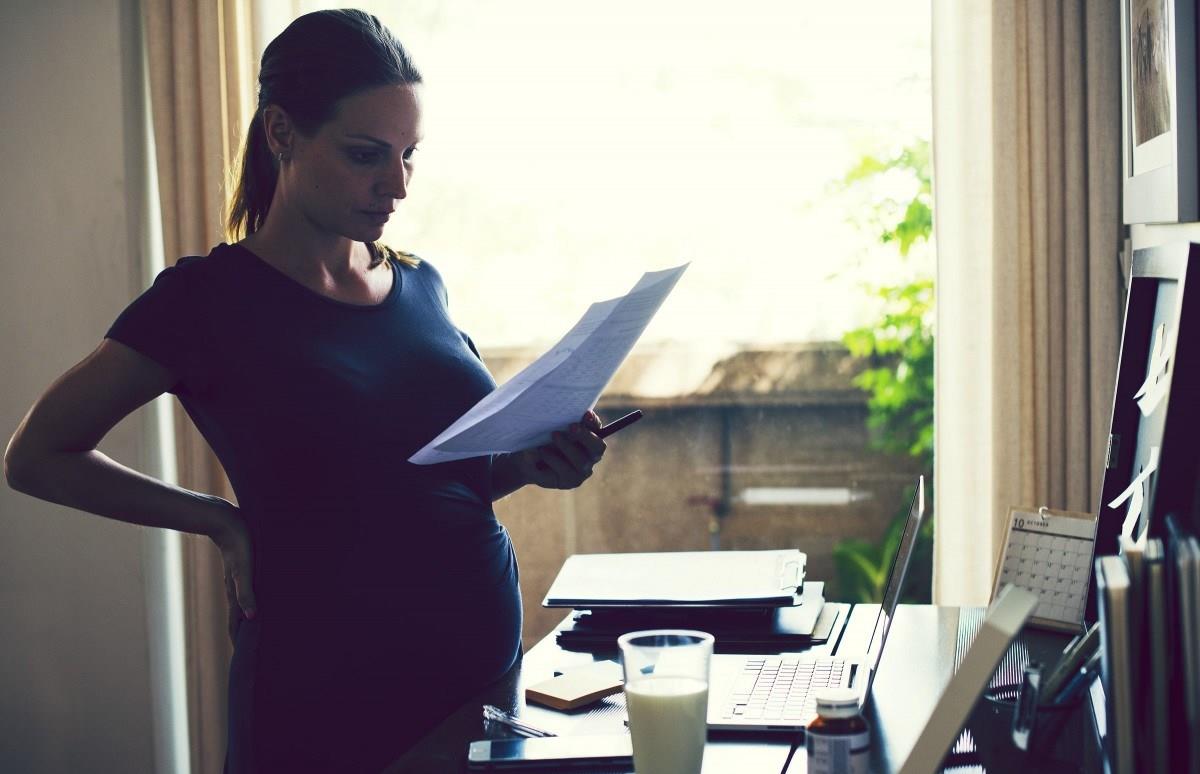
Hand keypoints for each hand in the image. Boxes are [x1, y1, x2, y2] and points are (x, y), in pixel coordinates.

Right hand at [210, 504, 256, 643]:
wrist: (224, 521)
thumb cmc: (238, 543)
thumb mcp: (243, 569)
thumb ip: (246, 592)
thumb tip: (251, 618)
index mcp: (236, 594)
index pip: (237, 625)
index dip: (240, 643)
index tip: (244, 661)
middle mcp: (235, 590)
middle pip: (240, 620)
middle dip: (245, 637)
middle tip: (253, 655)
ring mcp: (238, 581)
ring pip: (244, 606)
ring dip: (250, 621)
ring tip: (257, 634)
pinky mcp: (242, 570)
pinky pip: (247, 592)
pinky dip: (252, 603)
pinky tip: (259, 603)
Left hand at [512, 411, 606, 490]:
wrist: (527, 458)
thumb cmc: (544, 438)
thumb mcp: (552, 427)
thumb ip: (565, 419)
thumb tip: (577, 413)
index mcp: (591, 439)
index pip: (598, 429)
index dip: (594, 423)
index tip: (586, 414)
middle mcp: (591, 457)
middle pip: (597, 447)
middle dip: (585, 436)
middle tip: (571, 426)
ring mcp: (581, 471)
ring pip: (581, 461)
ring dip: (566, 448)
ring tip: (550, 438)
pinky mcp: (569, 482)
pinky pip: (565, 472)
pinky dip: (552, 460)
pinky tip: (542, 452)